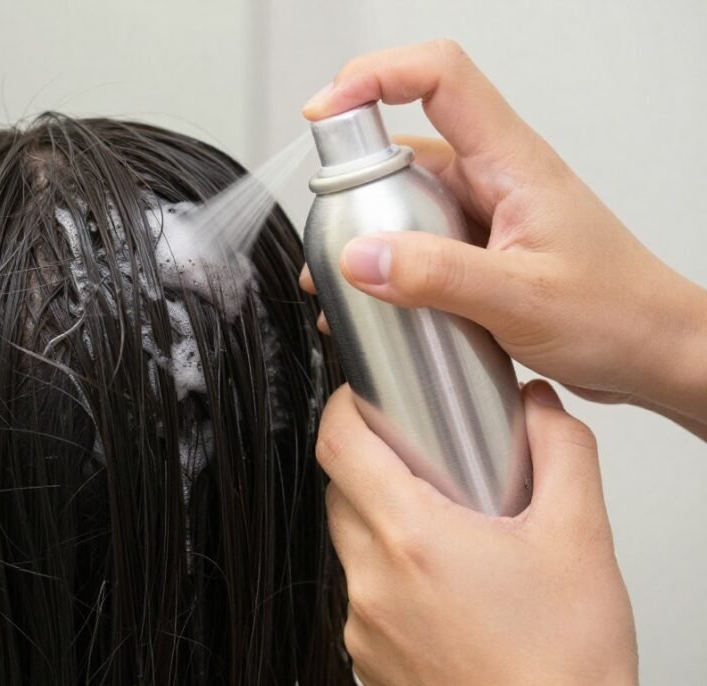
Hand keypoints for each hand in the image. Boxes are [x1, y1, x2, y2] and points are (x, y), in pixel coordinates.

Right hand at [299, 40, 706, 437]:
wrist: (654, 355)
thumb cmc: (618, 316)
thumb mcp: (522, 299)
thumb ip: (438, 276)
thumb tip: (360, 256)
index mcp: (511, 162)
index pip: (439, 77)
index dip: (375, 76)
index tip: (326, 112)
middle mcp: (495, 177)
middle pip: (405, 141)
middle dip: (353, 181)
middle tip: (332, 234)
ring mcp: (485, 213)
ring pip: (406, 198)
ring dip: (367, 233)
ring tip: (344, 283)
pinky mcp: (479, 250)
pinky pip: (419, 240)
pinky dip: (389, 266)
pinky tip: (379, 307)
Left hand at [317, 380, 637, 685]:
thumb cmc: (562, 665)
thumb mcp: (581, 540)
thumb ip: (561, 454)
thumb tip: (539, 409)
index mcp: (411, 538)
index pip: (339, 446)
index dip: (345, 409)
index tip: (362, 397)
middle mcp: (372, 582)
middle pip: (342, 494)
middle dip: (375, 468)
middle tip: (427, 467)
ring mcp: (363, 625)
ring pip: (353, 547)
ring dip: (385, 527)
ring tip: (448, 534)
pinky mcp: (367, 658)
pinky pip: (364, 596)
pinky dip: (392, 580)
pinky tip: (445, 590)